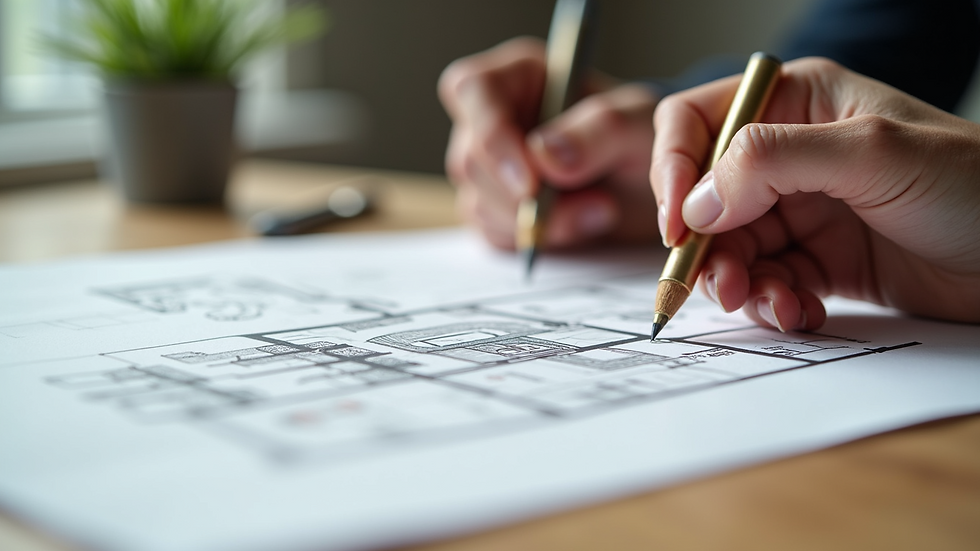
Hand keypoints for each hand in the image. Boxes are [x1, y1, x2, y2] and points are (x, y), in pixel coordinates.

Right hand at [438, 37, 658, 249]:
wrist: (652, 183)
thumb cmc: (642, 136)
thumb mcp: (639, 123)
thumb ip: (599, 130)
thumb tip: (544, 156)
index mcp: (519, 76)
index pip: (473, 90)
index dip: (492, 136)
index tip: (531, 182)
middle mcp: (493, 118)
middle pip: (470, 159)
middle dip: (526, 197)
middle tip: (596, 204)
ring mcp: (489, 167)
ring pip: (478, 203)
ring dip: (540, 222)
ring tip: (601, 211)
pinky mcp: (495, 208)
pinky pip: (493, 234)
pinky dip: (538, 240)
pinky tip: (581, 226)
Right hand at [651, 57, 979, 328]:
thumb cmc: (972, 183)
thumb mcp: (870, 153)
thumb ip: (772, 161)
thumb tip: (694, 203)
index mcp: (797, 102)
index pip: (697, 123)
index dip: (674, 170)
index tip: (677, 224)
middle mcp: (790, 155)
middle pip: (704, 198)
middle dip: (704, 245)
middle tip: (716, 284)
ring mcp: (803, 209)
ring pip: (731, 248)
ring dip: (737, 282)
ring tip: (763, 302)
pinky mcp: (819, 259)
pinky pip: (768, 283)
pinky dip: (774, 303)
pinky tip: (800, 312)